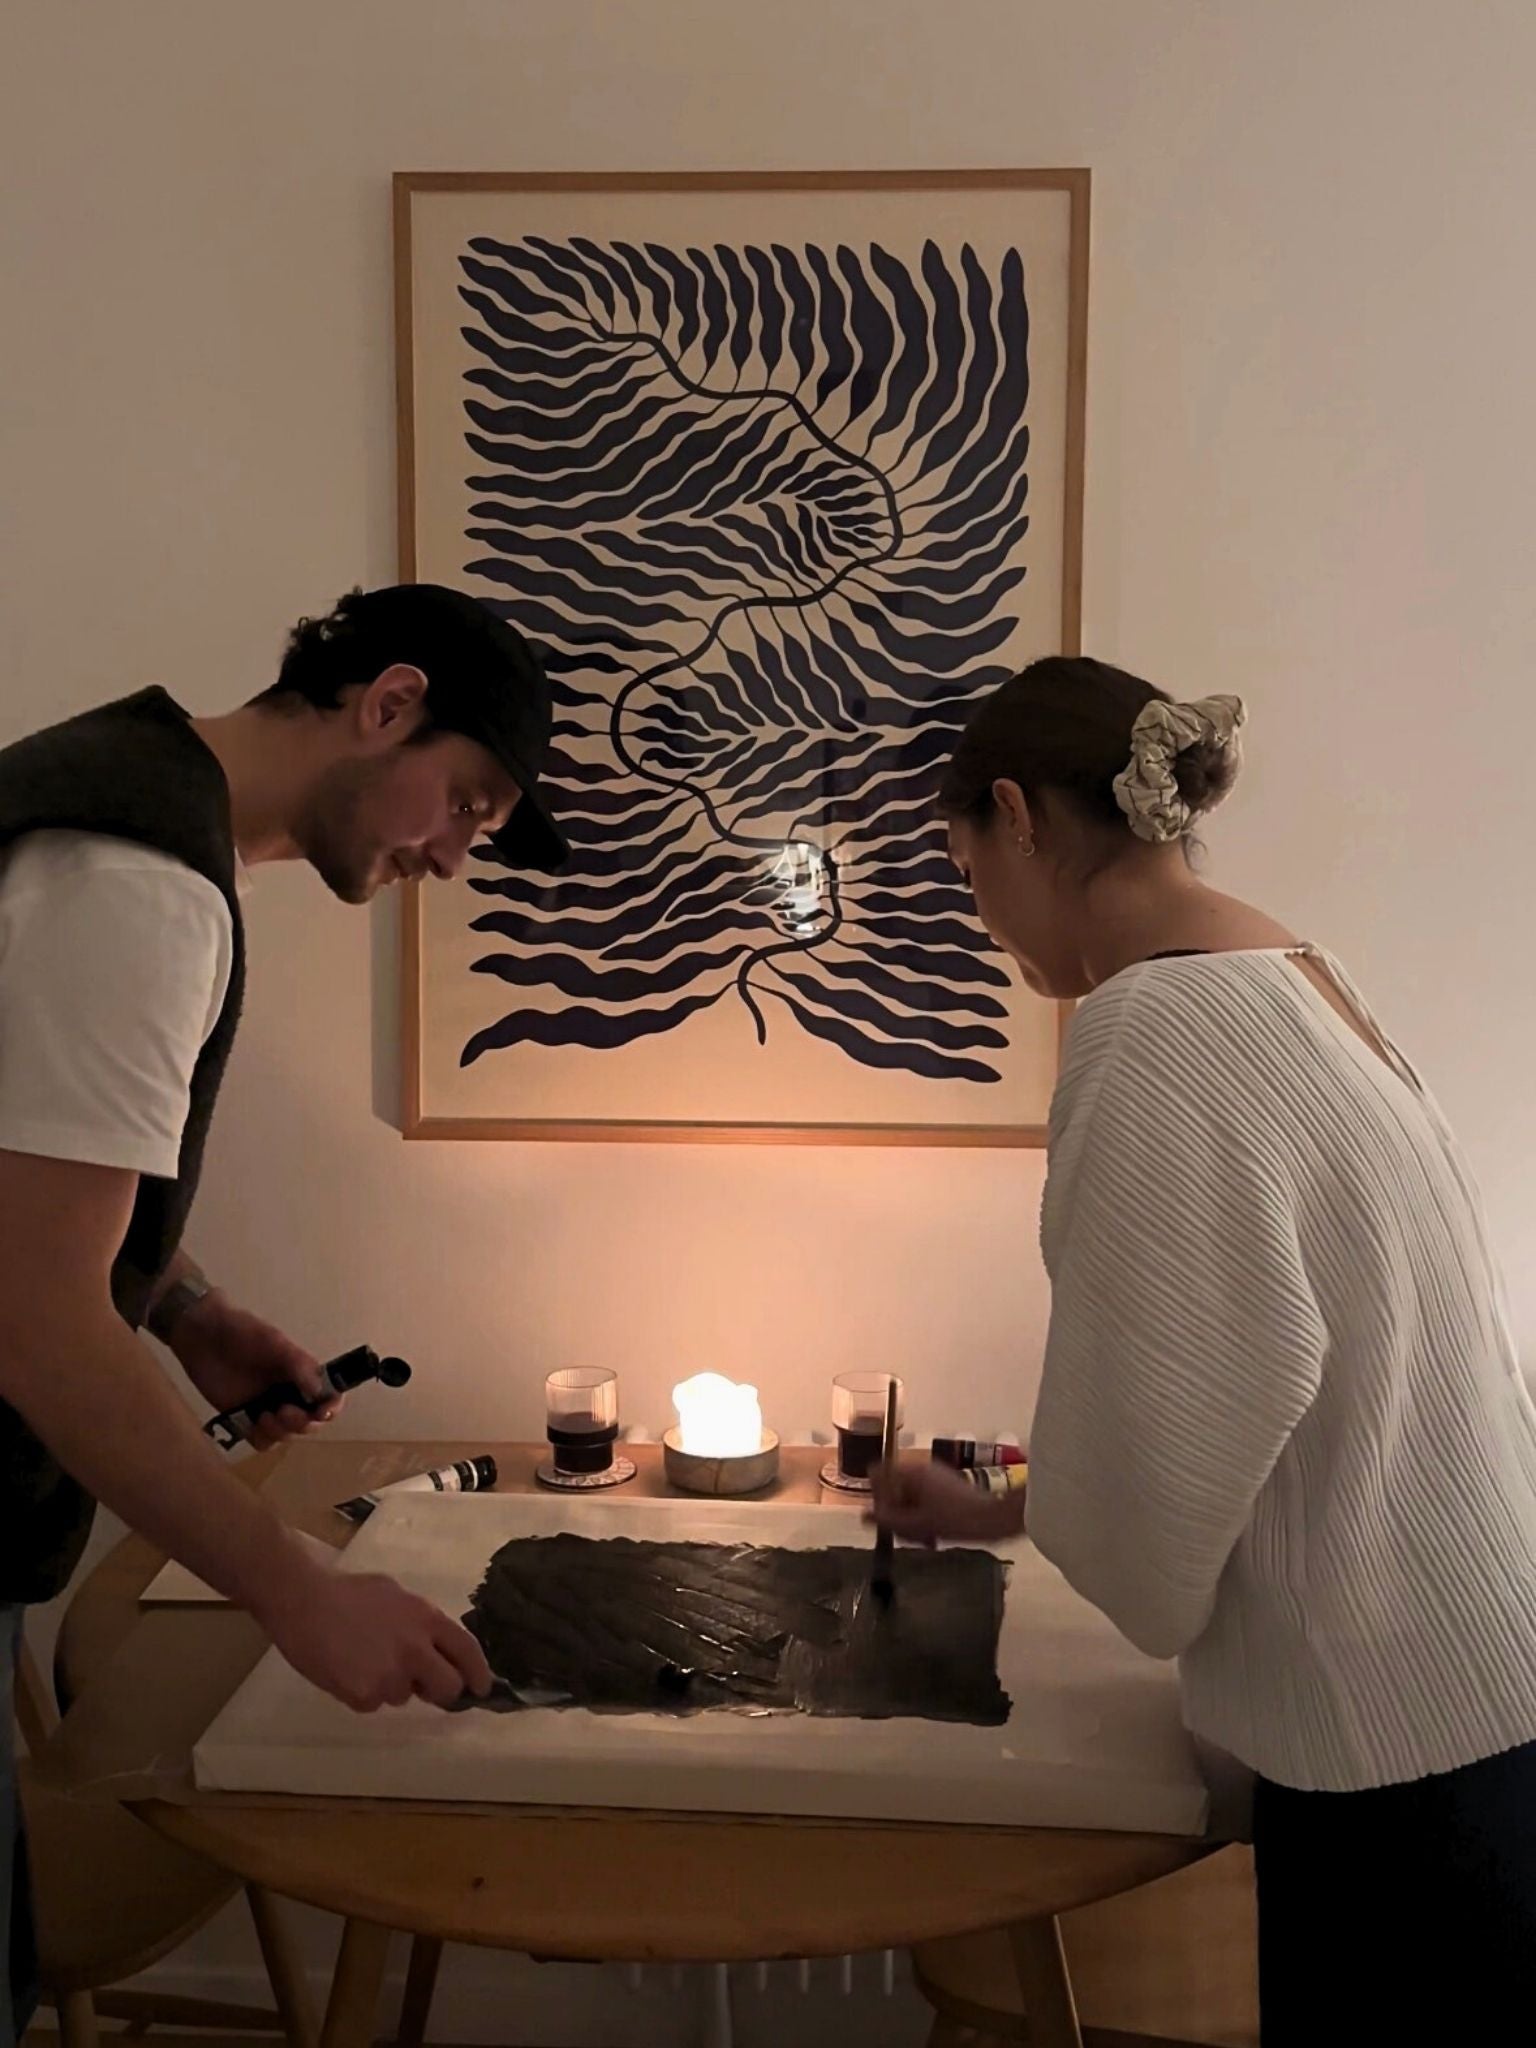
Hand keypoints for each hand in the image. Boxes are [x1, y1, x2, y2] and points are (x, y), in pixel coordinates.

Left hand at [171, 1293, 338, 1448]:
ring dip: (281, 1431)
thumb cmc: (242, 1332)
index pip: (328, 1396)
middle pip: (309, 1421)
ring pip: (286, 1434)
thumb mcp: (274, 1342)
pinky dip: (261, 1438)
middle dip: (302, 1422)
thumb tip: (320, 1391)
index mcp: (302, 1373)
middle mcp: (288, 1393)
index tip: (322, 1413)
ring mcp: (266, 1406)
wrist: (203, 1335)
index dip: (331, 1408)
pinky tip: (251, 1425)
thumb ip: (298, 1366)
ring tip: (263, 1417)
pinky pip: (261, 1440)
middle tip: (284, 1412)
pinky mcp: (243, 1417)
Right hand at [255, 1553, 492, 1711]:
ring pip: (404, 1697)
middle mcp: (416, 1649)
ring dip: (391, 1687)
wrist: (303, 1601)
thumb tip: (432, 1651)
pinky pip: (373, 1704)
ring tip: (363, 1661)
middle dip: (439, 1691)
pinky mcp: (364, 1695)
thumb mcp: (396, 1596)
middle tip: (422, 1687)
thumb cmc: (347, 1592)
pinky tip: (346, 1670)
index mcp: (426, 1619)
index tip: (481, 1688)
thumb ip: (419, 1625)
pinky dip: (363, 1694)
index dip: (479, 1673)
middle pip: (448, 1687)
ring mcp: (390, 1675)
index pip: (467, 1651)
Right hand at [868, 1459, 1024, 1545]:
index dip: (875, 1496)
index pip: (877, 1473)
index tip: (885, 1517)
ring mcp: (934, 1479)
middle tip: (908, 1535)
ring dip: (911, 1522)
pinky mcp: (946, 1491)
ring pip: (908, 1500)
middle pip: (893, 1490)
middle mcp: (921, 1470)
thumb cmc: (955, 1519)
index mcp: (911, 1471)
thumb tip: (863, 1516)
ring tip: (925, 1540)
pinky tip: (934, 1539)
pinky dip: (924, 1520)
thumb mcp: (917, 1524)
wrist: (994, 1519)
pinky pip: (923, 1504)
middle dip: (897, 1515)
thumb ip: (888, 1519)